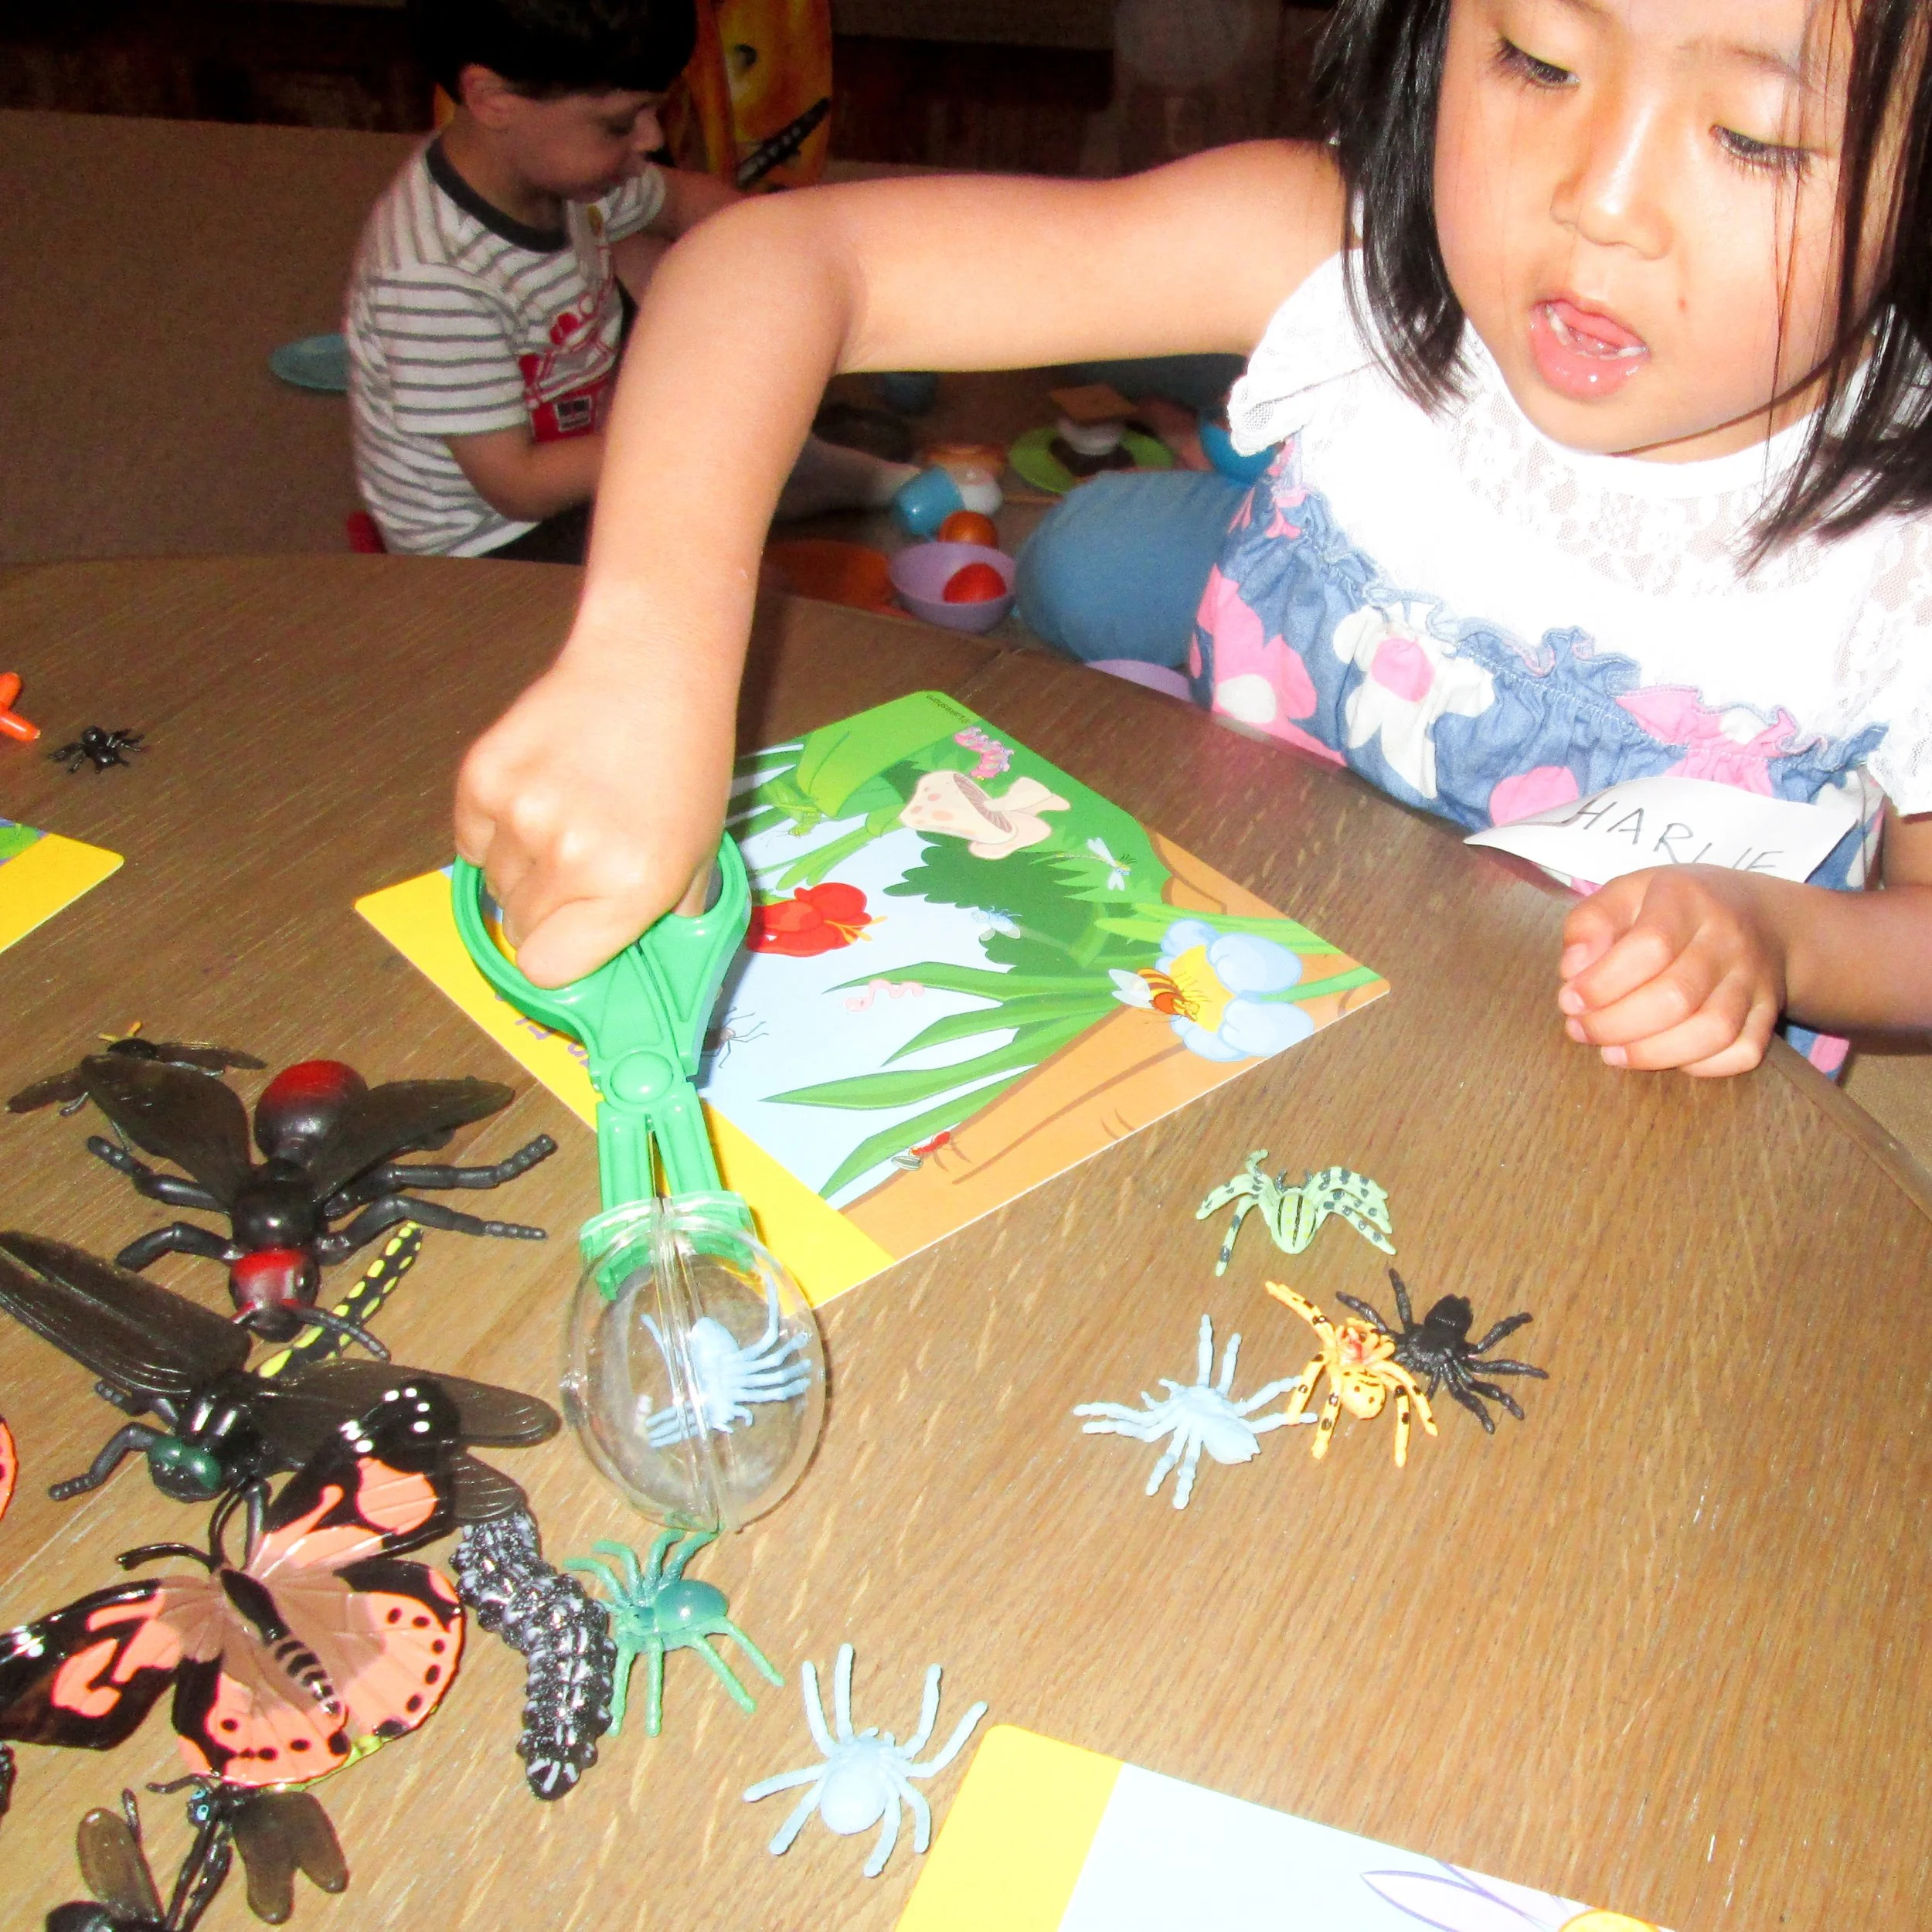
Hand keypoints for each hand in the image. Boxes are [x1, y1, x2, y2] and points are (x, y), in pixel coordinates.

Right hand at [454, 649, 731, 987]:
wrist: (649, 671)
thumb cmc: (685, 765)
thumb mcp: (699, 854)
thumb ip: (664, 920)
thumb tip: (628, 967)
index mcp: (630, 887)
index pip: (549, 969)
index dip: (559, 958)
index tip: (573, 941)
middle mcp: (570, 858)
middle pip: (519, 929)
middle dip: (546, 913)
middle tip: (580, 868)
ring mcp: (519, 814)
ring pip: (494, 885)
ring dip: (522, 870)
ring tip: (565, 819)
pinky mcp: (480, 776)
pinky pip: (470, 840)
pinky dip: (493, 831)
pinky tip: (536, 795)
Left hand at [1556, 867, 1790, 1075]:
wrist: (1758, 916)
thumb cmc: (1672, 908)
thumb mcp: (1626, 893)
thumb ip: (1591, 923)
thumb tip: (1574, 970)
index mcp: (1686, 898)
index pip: (1649, 946)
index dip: (1602, 983)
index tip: (1570, 1001)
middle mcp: (1728, 937)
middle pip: (1676, 997)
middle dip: (1615, 1025)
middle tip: (1580, 1030)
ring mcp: (1755, 978)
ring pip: (1712, 1031)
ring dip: (1652, 1053)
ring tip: (1611, 1053)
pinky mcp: (1769, 1012)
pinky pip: (1742, 1052)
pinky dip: (1701, 1065)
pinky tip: (1664, 1056)